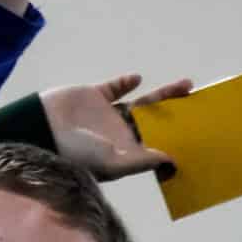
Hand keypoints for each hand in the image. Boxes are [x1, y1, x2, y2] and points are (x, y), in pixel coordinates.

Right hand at [42, 73, 192, 181]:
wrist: (41, 131)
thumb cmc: (76, 154)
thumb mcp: (112, 162)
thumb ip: (142, 160)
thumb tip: (171, 159)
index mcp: (126, 151)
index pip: (158, 143)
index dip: (177, 139)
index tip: (200, 132)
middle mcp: (120, 132)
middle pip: (156, 121)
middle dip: (178, 113)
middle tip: (200, 103)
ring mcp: (107, 114)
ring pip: (142, 102)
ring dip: (163, 95)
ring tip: (185, 86)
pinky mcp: (94, 96)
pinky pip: (114, 88)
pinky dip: (126, 82)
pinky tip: (137, 79)